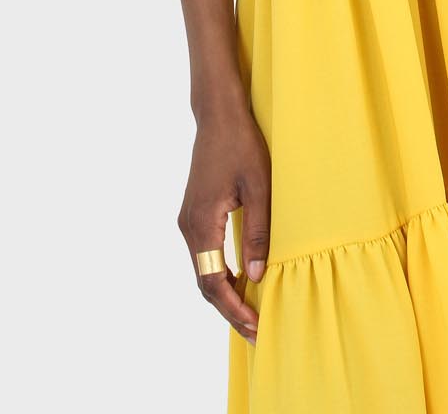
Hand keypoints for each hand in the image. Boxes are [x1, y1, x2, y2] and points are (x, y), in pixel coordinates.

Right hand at [177, 106, 270, 345]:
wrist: (218, 115)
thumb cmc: (242, 145)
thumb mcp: (259, 187)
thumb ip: (258, 232)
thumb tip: (257, 276)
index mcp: (201, 223)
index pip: (214, 282)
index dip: (234, 309)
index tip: (256, 327)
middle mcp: (188, 226)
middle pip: (205, 282)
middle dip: (230, 310)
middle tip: (257, 331)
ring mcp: (188, 220)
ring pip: (203, 271)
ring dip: (226, 294)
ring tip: (252, 313)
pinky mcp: (194, 214)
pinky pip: (205, 255)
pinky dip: (221, 274)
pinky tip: (242, 282)